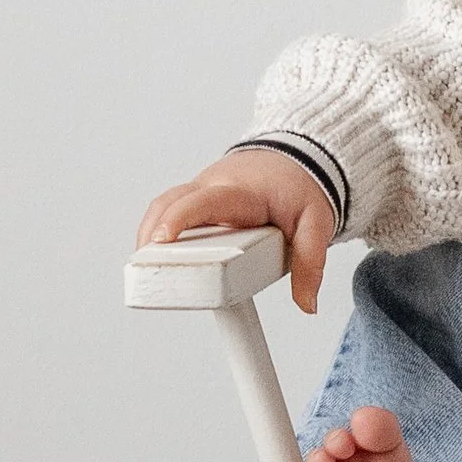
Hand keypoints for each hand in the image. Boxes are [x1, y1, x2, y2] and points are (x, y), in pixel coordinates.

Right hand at [137, 150, 336, 314]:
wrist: (298, 157)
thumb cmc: (301, 187)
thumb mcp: (315, 223)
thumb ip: (311, 263)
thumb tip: (307, 304)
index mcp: (240, 191)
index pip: (202, 201)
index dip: (178, 219)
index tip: (161, 239)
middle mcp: (214, 184)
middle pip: (170, 202)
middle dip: (152, 233)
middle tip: (146, 268)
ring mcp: (202, 188)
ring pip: (163, 204)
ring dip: (150, 232)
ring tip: (147, 270)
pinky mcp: (198, 196)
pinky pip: (170, 208)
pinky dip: (158, 228)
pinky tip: (157, 257)